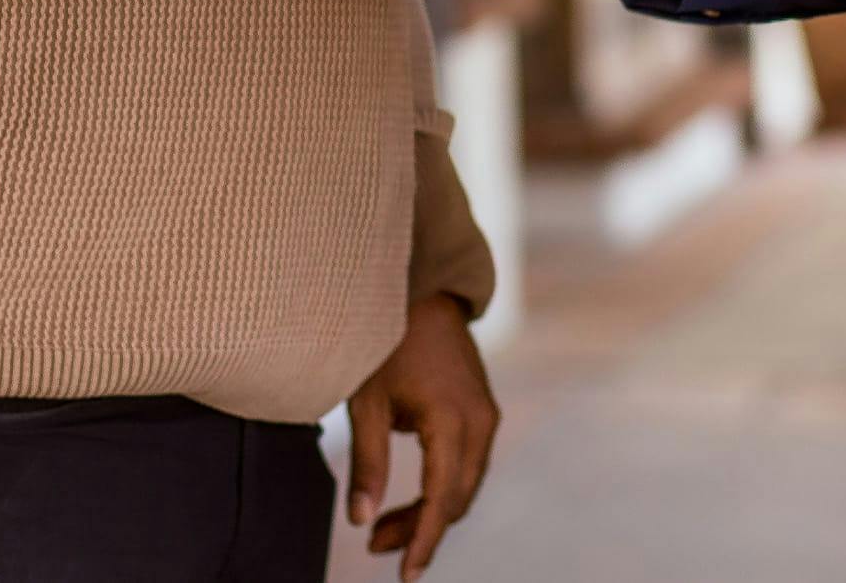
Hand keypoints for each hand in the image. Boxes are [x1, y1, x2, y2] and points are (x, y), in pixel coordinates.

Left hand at [347, 293, 500, 581]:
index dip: (423, 541)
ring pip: (465, 484)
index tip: (405, 575)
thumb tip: (358, 522)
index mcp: (451, 420)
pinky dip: (443, 485)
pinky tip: (412, 493)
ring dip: (431, 509)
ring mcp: (487, 413)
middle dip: (420, 528)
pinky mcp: (484, 408)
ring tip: (385, 525)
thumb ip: (367, 463)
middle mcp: (480, 421)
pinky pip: (469, 462)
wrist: (423, 291)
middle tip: (375, 544)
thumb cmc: (388, 340)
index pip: (442, 500)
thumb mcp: (368, 401)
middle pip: (456, 498)